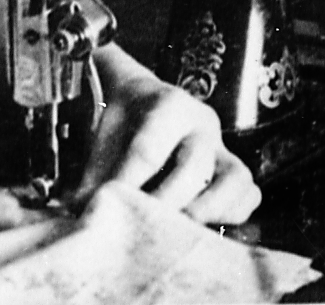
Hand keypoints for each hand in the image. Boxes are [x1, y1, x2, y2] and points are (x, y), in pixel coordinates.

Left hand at [75, 47, 260, 225]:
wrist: (143, 96)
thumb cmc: (123, 117)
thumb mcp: (103, 134)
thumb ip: (90, 174)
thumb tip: (75, 212)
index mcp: (168, 104)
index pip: (148, 149)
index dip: (126, 182)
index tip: (106, 204)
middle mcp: (202, 122)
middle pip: (192, 165)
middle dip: (165, 200)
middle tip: (141, 222)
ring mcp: (223, 145)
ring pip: (235, 177)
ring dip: (208, 208)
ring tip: (178, 229)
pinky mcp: (234, 168)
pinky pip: (249, 193)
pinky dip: (234, 212)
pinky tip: (205, 224)